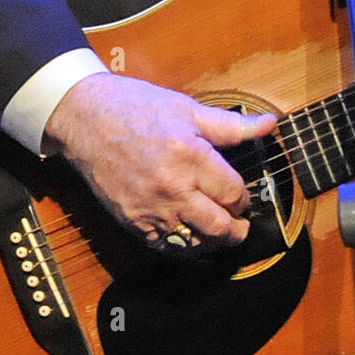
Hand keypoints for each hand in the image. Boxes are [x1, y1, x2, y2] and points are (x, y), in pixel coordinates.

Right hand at [43, 71, 276, 249]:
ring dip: (212, 242)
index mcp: (190, 156)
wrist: (85, 118)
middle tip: (240, 223)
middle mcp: (172, 188)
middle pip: (218, 226)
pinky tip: (191, 237)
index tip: (241, 195)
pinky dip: (183, 246)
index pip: (232, 193)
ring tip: (219, 232)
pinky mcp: (131, 221)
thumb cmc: (136, 107)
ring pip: (194, 243)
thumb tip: (269, 124)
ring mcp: (149, 209)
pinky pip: (165, 247)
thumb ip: (231, 125)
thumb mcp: (187, 109)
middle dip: (236, 228)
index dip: (243, 197)